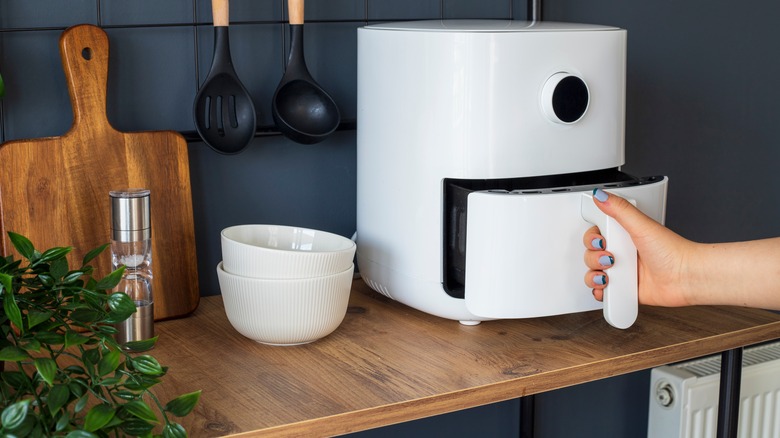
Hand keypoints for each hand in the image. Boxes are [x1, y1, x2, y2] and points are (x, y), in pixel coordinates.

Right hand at [583, 188, 692, 306]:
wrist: (686, 278)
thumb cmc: (672, 252)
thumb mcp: (642, 225)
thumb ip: (619, 209)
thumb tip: (600, 194)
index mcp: (624, 234)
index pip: (596, 234)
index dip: (592, 238)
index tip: (601, 240)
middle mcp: (622, 252)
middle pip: (591, 254)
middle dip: (594, 257)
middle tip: (610, 257)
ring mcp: (623, 271)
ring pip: (593, 273)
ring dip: (594, 275)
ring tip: (609, 274)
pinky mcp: (625, 289)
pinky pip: (603, 291)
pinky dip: (600, 291)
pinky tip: (607, 287)